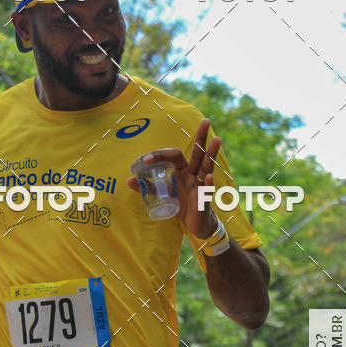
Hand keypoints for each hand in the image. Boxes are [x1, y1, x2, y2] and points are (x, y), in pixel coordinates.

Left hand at [127, 118, 220, 238]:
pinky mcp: (204, 200)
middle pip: (198, 153)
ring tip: (217, 140)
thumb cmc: (181, 206)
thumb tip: (129, 180)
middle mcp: (194, 175)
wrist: (196, 226)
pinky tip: (209, 177)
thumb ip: (147, 187)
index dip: (160, 154)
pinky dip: (208, 184)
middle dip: (201, 137)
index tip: (145, 159)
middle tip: (205, 120)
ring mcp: (201, 186)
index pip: (174, 155)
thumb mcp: (163, 194)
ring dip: (211, 154)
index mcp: (183, 171)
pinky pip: (207, 190)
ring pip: (207, 167)